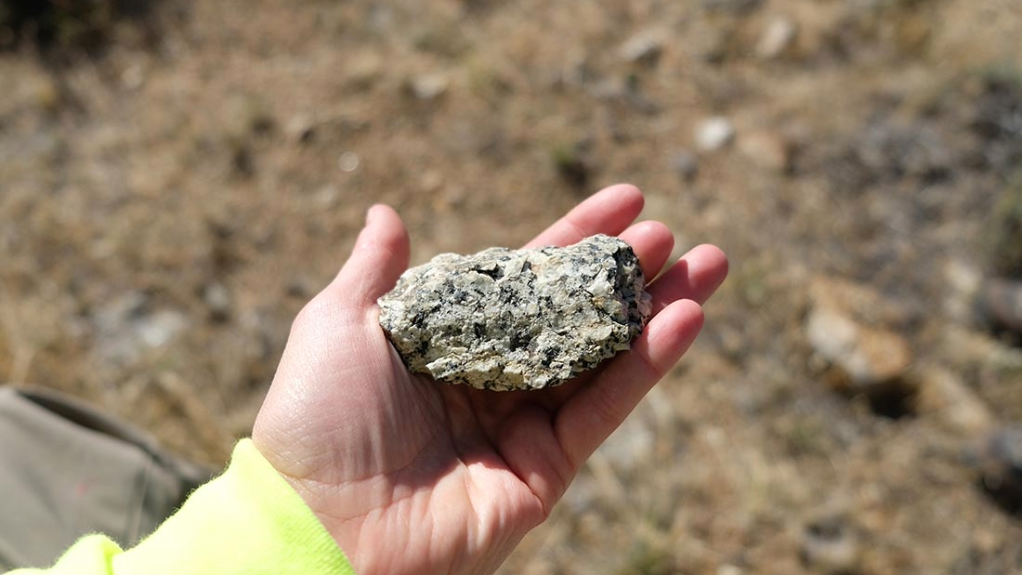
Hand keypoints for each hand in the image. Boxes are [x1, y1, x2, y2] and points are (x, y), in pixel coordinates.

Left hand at [251, 184, 727, 574]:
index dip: (576, 238)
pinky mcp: (546, 469)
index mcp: (447, 339)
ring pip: (603, 357)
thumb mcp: (338, 326)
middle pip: (574, 315)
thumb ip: (375, 271)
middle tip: (675, 234)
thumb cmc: (317, 420)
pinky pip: (604, 408)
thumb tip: (387, 210)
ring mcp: (521, 424)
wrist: (321, 525)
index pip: (524, 278)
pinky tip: (686, 317)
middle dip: (627, 273)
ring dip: (659, 310)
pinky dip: (648, 364)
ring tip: (712, 263)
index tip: (629, 199)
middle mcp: (490, 378)